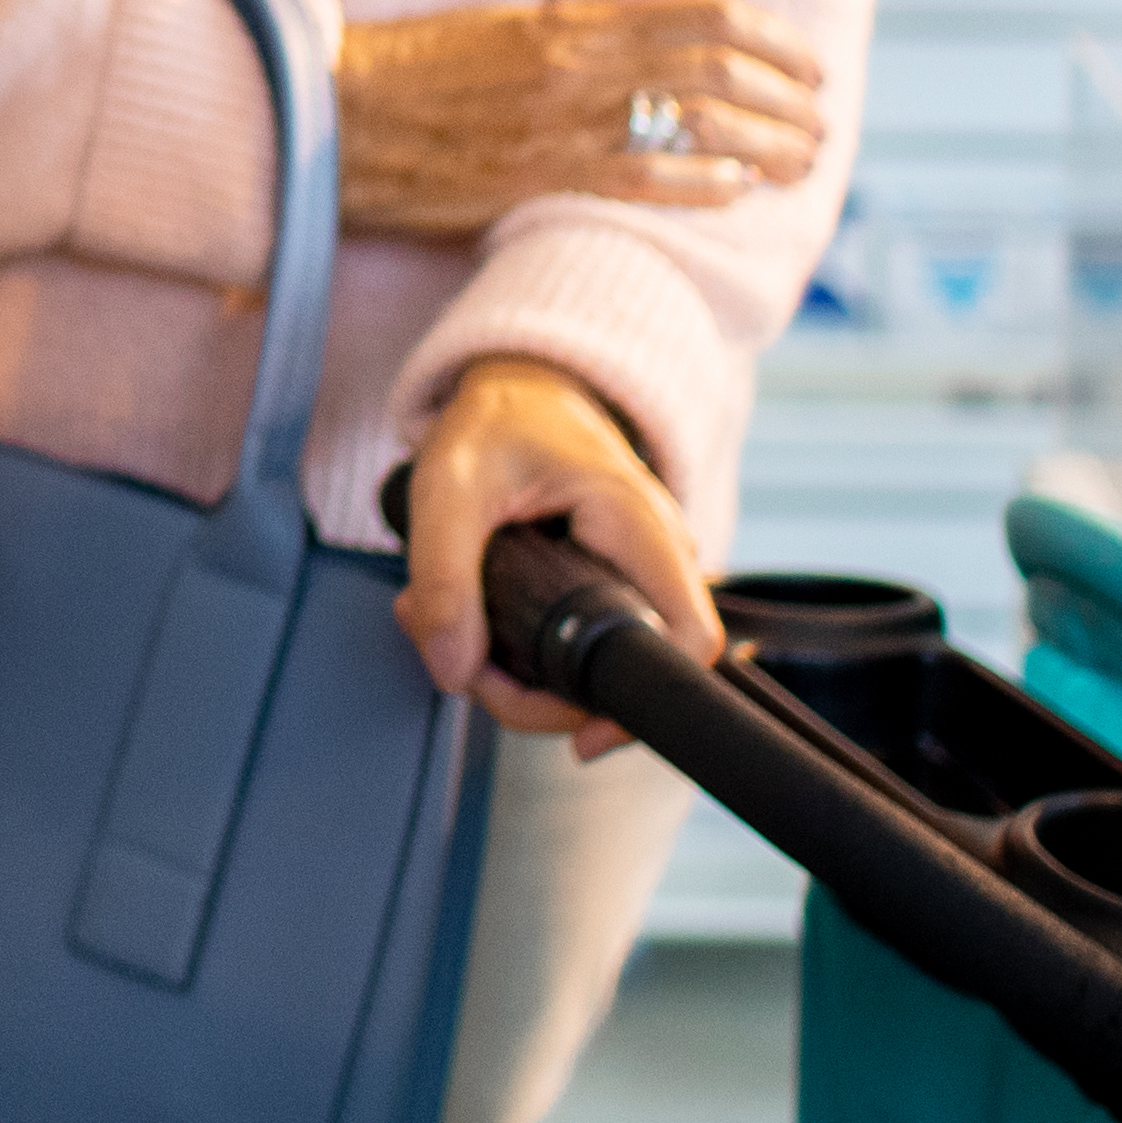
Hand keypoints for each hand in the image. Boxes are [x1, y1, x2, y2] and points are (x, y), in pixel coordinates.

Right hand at [329, 0, 824, 240]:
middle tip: (820, 124)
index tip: (810, 66)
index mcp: (571, 21)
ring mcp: (555, 122)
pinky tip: (735, 189)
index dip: (775, 41)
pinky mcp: (528, 176)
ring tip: (799, 161)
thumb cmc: (419, 70)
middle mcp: (575, 65)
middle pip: (715, 70)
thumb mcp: (517, 25)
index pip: (704, 17)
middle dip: (786, 99)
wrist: (331, 111)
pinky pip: (632, 178)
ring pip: (691, 122)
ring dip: (764, 143)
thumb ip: (603, 18)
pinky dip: (696, 182)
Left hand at [392, 356, 723, 755]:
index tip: (579, 736)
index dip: (640, 704)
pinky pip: (576, 645)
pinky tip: (460, 620)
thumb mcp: (450, 488)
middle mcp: (653, 557)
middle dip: (534, 692)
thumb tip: (451, 670)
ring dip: (513, 673)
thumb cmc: (496, 422)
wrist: (516, 386)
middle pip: (627, 673)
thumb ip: (445, 578)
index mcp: (636, 525)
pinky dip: (517, 650)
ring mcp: (635, 575)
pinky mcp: (607, 587)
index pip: (686, 641)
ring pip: (593, 668)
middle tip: (457, 662)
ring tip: (436, 624)